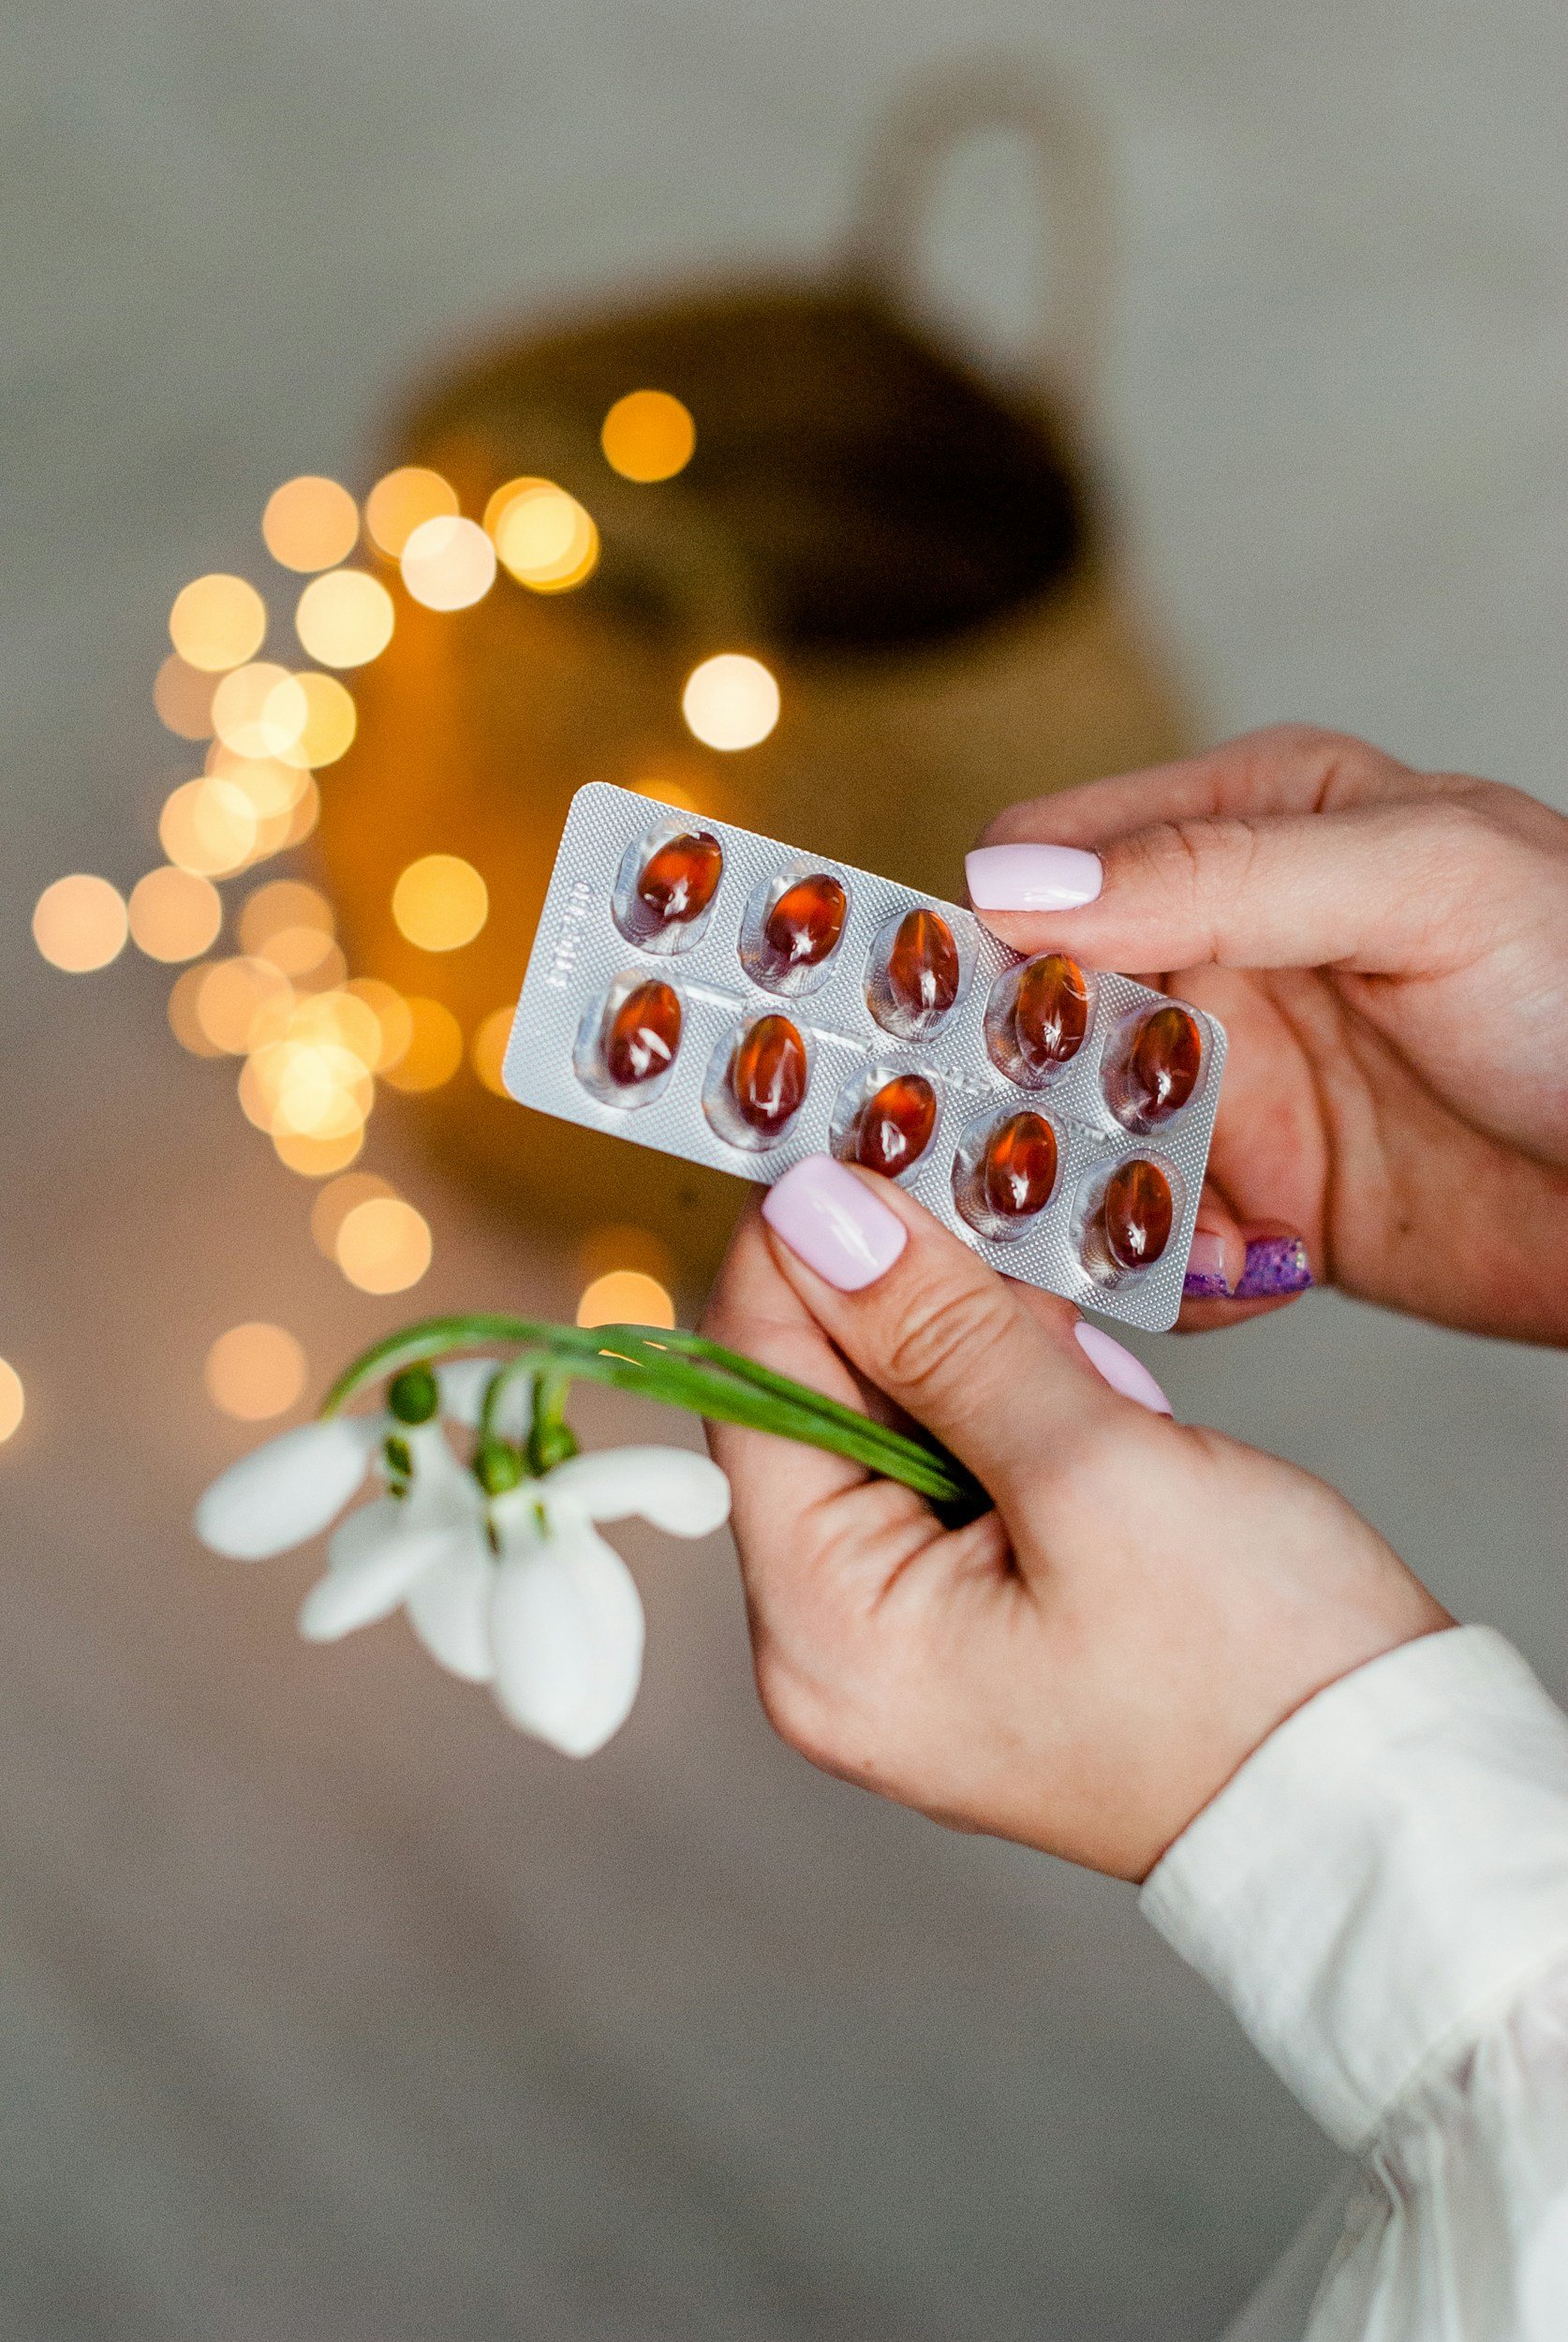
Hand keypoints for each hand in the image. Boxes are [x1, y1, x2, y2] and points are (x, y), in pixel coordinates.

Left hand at [701, 1158, 1448, 1880]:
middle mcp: (834, 1651)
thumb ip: (943, 1334)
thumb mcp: (1093, 1470)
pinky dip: (1010, 1407)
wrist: (1380, 1800)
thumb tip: (820, 1215)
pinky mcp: (974, 1623)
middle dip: (904, 1301)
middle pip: (815, 1405)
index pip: (753, 1389)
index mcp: (824, 1635)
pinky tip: (1085, 1389)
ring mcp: (904, 1645)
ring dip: (971, 1349)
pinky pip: (954, 1473)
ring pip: (893, 1425)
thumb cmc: (1256, 1669)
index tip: (860, 1141)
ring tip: (1071, 1337)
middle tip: (995, 1216)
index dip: (798, 1252)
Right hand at [967, 725, 1567, 1342]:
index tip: (945, 1034)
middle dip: (1019, 1099)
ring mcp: (1238, 1082)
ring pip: (1076, 1145)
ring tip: (1195, 1236)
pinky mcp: (1266, 1200)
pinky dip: (1171, 1273)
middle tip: (1027, 1165)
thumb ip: (1214, 874)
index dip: (979, 945)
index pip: (1040, 866)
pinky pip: (1154, 1241)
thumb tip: (1011, 885)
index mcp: (1243, 826)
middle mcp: (1220, 950)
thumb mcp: (1417, 885)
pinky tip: (1252, 1276)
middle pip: (1033, 1021)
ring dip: (1097, 1204)